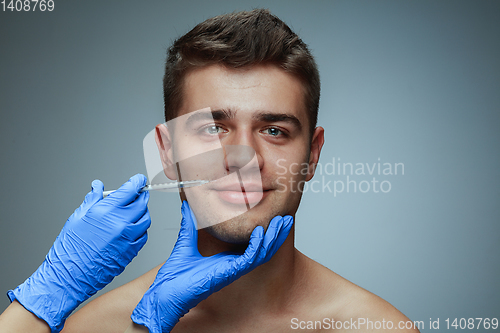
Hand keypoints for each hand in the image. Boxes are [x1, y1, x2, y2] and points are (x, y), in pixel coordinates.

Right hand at [7, 174, 150, 332]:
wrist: (69, 277)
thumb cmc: (69, 249)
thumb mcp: (77, 218)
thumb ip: (93, 199)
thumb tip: (98, 187)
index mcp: (106, 211)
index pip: (130, 190)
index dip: (137, 182)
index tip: (138, 180)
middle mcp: (120, 223)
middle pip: (142, 203)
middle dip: (141, 196)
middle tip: (137, 194)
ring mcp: (128, 239)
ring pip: (145, 219)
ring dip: (142, 213)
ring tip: (133, 212)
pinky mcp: (131, 252)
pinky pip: (143, 236)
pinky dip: (140, 229)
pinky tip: (131, 229)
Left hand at [131, 201, 293, 332]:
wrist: (166, 292)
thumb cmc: (175, 275)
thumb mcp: (186, 241)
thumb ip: (190, 223)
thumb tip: (188, 204)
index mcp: (228, 259)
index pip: (253, 245)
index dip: (265, 231)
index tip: (272, 216)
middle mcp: (234, 265)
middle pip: (264, 249)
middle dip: (277, 234)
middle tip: (287, 218)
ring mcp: (234, 270)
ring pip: (262, 253)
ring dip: (273, 238)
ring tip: (283, 222)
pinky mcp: (230, 273)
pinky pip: (249, 259)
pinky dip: (256, 245)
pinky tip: (260, 232)